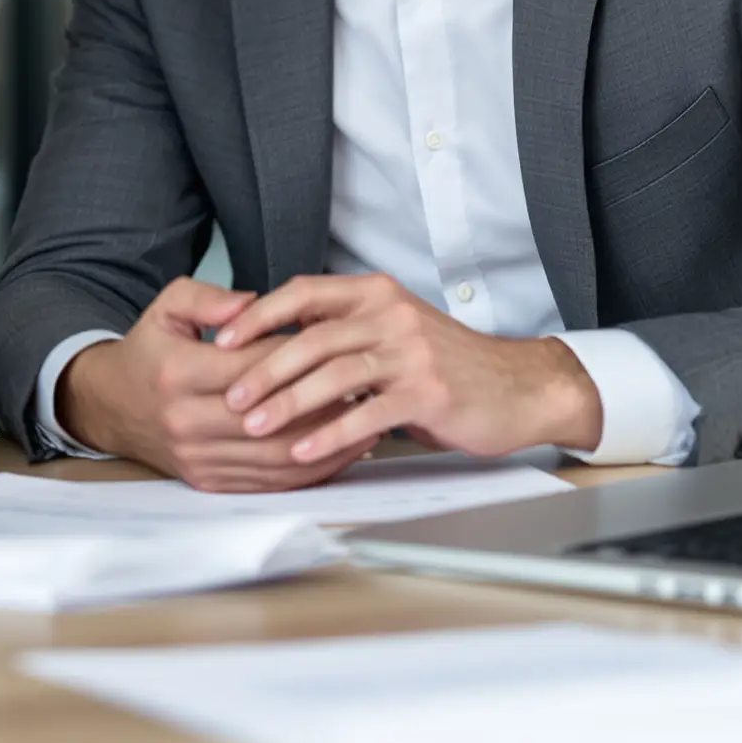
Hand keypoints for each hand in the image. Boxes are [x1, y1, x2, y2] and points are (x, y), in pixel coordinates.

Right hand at [54, 278, 362, 491]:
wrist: (112, 405)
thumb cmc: (151, 351)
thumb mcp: (168, 306)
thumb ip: (210, 297)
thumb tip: (254, 301)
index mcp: (178, 372)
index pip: (253, 367)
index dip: (298, 356)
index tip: (334, 343)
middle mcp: (186, 421)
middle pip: (271, 417)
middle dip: (321, 401)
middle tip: (362, 381)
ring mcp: (198, 458)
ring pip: (276, 456)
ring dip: (326, 441)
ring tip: (364, 417)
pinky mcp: (209, 482)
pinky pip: (269, 482)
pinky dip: (310, 470)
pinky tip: (339, 450)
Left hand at [214, 274, 602, 465]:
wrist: (518, 386)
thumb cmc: (448, 362)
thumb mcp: (395, 327)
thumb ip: (346, 326)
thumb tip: (280, 336)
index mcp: (375, 293)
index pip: (304, 292)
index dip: (259, 314)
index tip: (223, 339)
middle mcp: (391, 314)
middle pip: (311, 337)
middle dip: (263, 367)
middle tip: (230, 395)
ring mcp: (410, 353)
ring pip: (334, 373)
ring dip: (287, 401)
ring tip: (254, 424)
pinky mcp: (427, 393)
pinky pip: (365, 413)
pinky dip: (328, 433)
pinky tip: (302, 449)